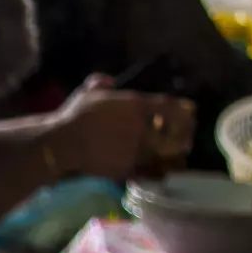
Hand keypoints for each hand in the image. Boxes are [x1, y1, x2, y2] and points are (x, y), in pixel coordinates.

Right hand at [58, 75, 194, 179]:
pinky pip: (148, 170)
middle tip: (187, 140)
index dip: (184, 112)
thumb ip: (100, 84)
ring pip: (164, 153)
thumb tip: (107, 81)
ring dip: (172, 155)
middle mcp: (141, 127)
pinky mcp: (127, 168)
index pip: (171, 107)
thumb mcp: (87, 93)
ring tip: (175, 157)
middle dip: (184, 136)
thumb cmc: (73, 116)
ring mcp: (135, 149)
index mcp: (136, 105)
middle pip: (174, 133)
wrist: (61, 144)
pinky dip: (155, 171)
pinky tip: (157, 171)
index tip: (190, 114)